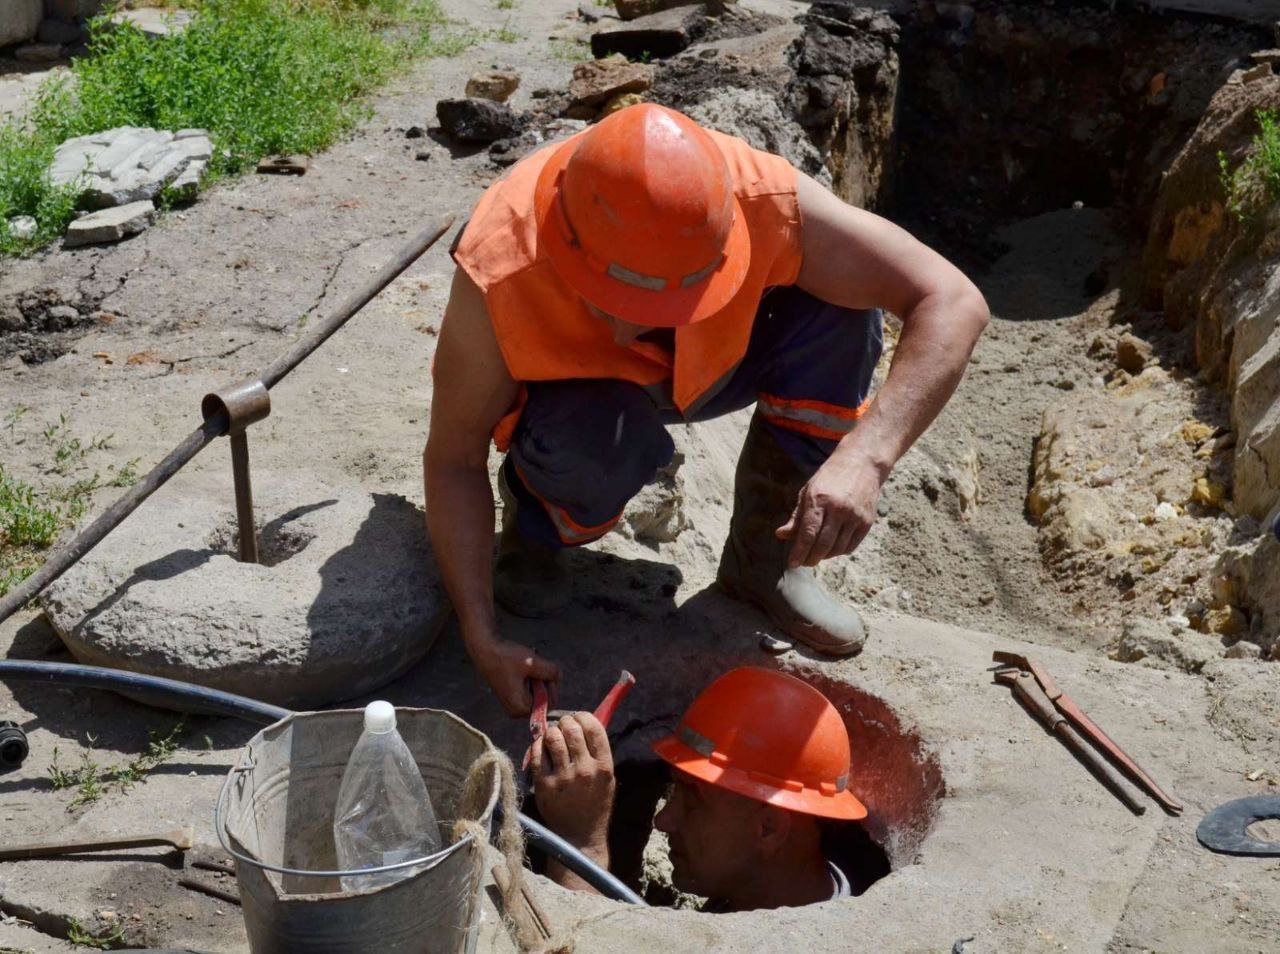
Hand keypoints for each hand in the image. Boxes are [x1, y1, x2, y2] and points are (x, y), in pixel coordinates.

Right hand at [471, 638, 559, 715]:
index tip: (542, 672)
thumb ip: (552, 672)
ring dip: (537, 678)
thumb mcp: (533, 663)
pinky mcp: (513, 696)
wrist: (485, 649)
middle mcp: (517, 711)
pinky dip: (531, 678)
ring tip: (526, 668)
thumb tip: (558, 678)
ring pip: (538, 693)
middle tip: (533, 668)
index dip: (551, 686)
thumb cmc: (505, 657)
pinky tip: (522, 669)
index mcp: (521, 709)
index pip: (550, 704)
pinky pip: (531, 689)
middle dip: (544, 682)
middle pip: (545, 700)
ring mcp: (514, 704)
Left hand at [531, 712, 614, 856]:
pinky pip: (537, 754)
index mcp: (604, 766)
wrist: (580, 837)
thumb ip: (597, 753)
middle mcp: (584, 769)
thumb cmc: (595, 805)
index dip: (583, 716)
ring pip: (552, 738)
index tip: (577, 718)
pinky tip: (541, 748)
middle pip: (571, 729)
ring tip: (552, 737)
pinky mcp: (544, 785)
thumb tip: (583, 724)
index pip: (593, 727)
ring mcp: (563, 777)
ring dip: (550, 732)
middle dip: (565, 722)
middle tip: (562, 726)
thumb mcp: (607, 779)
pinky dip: (537, 746)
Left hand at [776, 450, 883, 567]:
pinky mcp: (867, 521)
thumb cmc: (830, 478)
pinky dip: (839, 551)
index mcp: (819, 500)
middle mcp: (838, 509)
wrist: (862, 463)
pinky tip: (832, 548)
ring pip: (837, 549)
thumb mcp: (808, 491)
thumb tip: (781, 535)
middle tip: (804, 562)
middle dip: (810, 559)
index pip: (807, 534)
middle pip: (822, 545)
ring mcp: (855, 516)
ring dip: (825, 556)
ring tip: (816, 554)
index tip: (792, 564)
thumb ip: (796, 516)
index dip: (798, 552)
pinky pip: (851, 546)